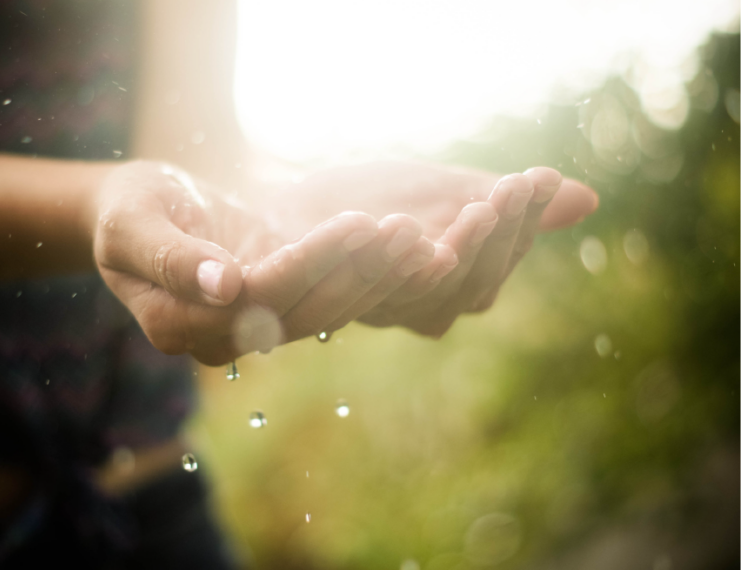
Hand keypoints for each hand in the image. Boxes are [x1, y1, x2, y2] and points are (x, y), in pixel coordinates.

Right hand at [90, 161, 436, 364]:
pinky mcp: (277, 304)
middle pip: (303, 311)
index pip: (259, 297)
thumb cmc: (124, 210)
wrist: (138, 211)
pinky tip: (408, 250)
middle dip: (358, 270)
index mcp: (178, 326)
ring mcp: (252, 325)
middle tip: (407, 229)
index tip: (358, 222)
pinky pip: (328, 296)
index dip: (312, 262)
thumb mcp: (130, 224)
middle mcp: (220, 338)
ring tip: (417, 236)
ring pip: (325, 310)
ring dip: (374, 276)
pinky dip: (368, 275)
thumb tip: (224, 286)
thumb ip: (169, 257)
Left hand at [265, 161, 597, 335]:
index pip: (498, 264)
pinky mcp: (324, 298)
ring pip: (424, 290)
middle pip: (470, 283)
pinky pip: (358, 287)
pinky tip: (399, 225)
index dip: (522, 226)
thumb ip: (505, 204)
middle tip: (514, 187)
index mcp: (454, 288)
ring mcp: (373, 307)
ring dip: (454, 248)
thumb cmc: (380, 198)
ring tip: (474, 203)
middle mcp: (418, 310)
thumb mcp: (449, 191)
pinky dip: (382, 257)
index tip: (540, 179)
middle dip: (497, 235)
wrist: (298, 203)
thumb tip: (588, 198)